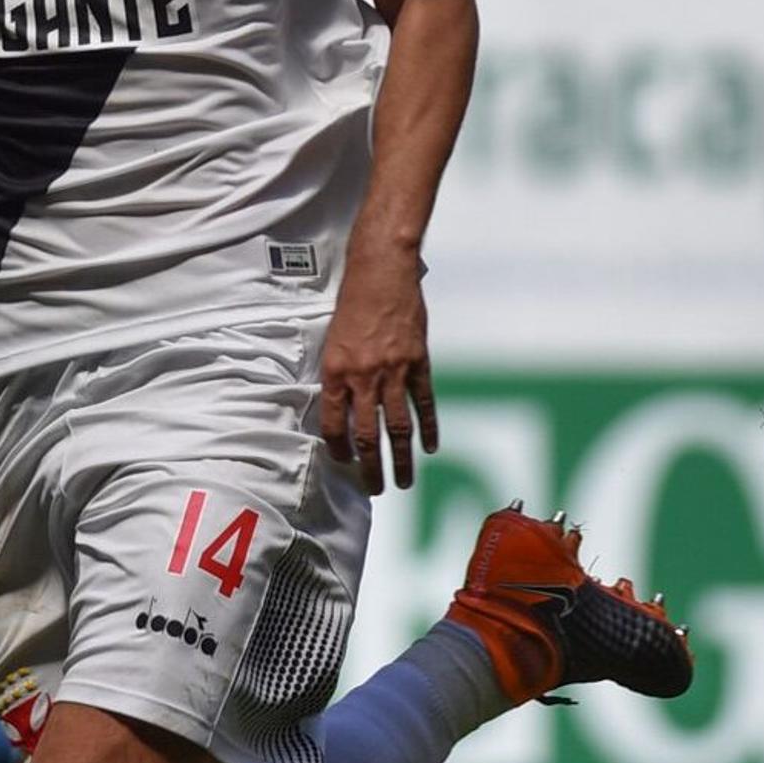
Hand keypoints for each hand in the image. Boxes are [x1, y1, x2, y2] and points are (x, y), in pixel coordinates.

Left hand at [315, 256, 437, 489]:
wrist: (381, 273)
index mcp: (335, 373)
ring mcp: (394, 372)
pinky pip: (424, 404)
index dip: (339, 449)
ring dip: (401, 459)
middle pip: (366, 435)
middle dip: (370, 468)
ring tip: (404, 482)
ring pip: (397, 427)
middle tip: (374, 490)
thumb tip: (341, 409)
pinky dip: (429, 428)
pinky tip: (431, 448)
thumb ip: (337, 375)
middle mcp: (363, 377)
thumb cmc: (351, 304)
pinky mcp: (418, 363)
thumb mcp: (332, 340)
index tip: (344, 465)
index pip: (333, 424)